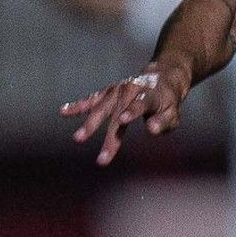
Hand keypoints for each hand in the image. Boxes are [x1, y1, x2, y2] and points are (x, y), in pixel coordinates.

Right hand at [59, 63, 189, 164]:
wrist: (160, 78)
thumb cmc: (167, 102)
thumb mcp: (173, 113)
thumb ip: (163, 122)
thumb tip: (151, 130)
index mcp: (150, 94)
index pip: (141, 103)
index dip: (133, 110)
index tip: (124, 119)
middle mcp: (130, 90)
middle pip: (118, 114)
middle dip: (110, 136)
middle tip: (103, 158)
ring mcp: (116, 90)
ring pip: (101, 108)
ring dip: (90, 124)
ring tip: (78, 138)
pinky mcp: (107, 92)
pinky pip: (91, 100)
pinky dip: (77, 106)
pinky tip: (63, 111)